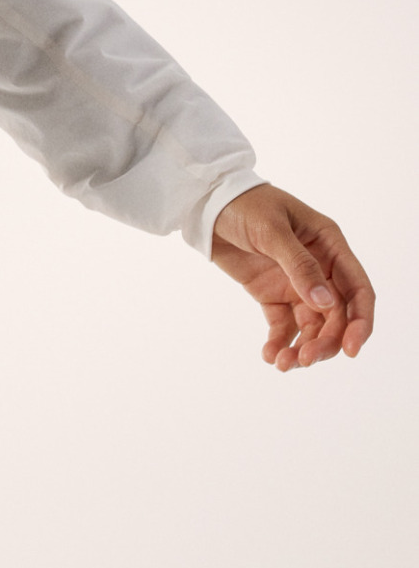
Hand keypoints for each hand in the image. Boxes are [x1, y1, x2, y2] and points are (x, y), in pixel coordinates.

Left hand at [211, 184, 373, 370]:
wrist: (207, 203)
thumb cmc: (245, 204)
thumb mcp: (272, 230)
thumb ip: (299, 265)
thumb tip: (326, 303)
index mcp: (329, 245)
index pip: (357, 290)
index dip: (360, 322)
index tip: (350, 349)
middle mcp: (319, 268)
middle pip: (336, 316)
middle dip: (325, 342)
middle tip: (305, 359)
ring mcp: (295, 283)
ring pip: (311, 327)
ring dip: (303, 348)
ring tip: (282, 363)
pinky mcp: (271, 294)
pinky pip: (283, 326)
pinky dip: (280, 343)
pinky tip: (270, 356)